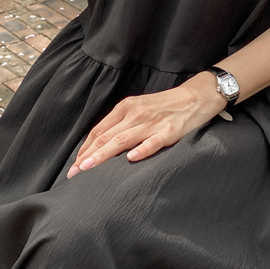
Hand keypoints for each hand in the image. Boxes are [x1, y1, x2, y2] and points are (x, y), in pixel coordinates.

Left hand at [67, 71, 227, 177]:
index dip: (85, 148)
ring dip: (103, 156)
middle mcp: (135, 113)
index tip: (74, 164)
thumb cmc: (166, 105)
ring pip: (122, 140)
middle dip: (87, 156)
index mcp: (126, 107)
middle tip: (73, 172)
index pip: (99, 130)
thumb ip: (122, 123)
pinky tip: (131, 159)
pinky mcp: (169, 131)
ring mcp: (152, 122)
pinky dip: (141, 150)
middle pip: (106, 137)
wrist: (196, 96)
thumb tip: (102, 143)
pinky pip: (152, 142)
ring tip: (88, 169)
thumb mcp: (140, 108)